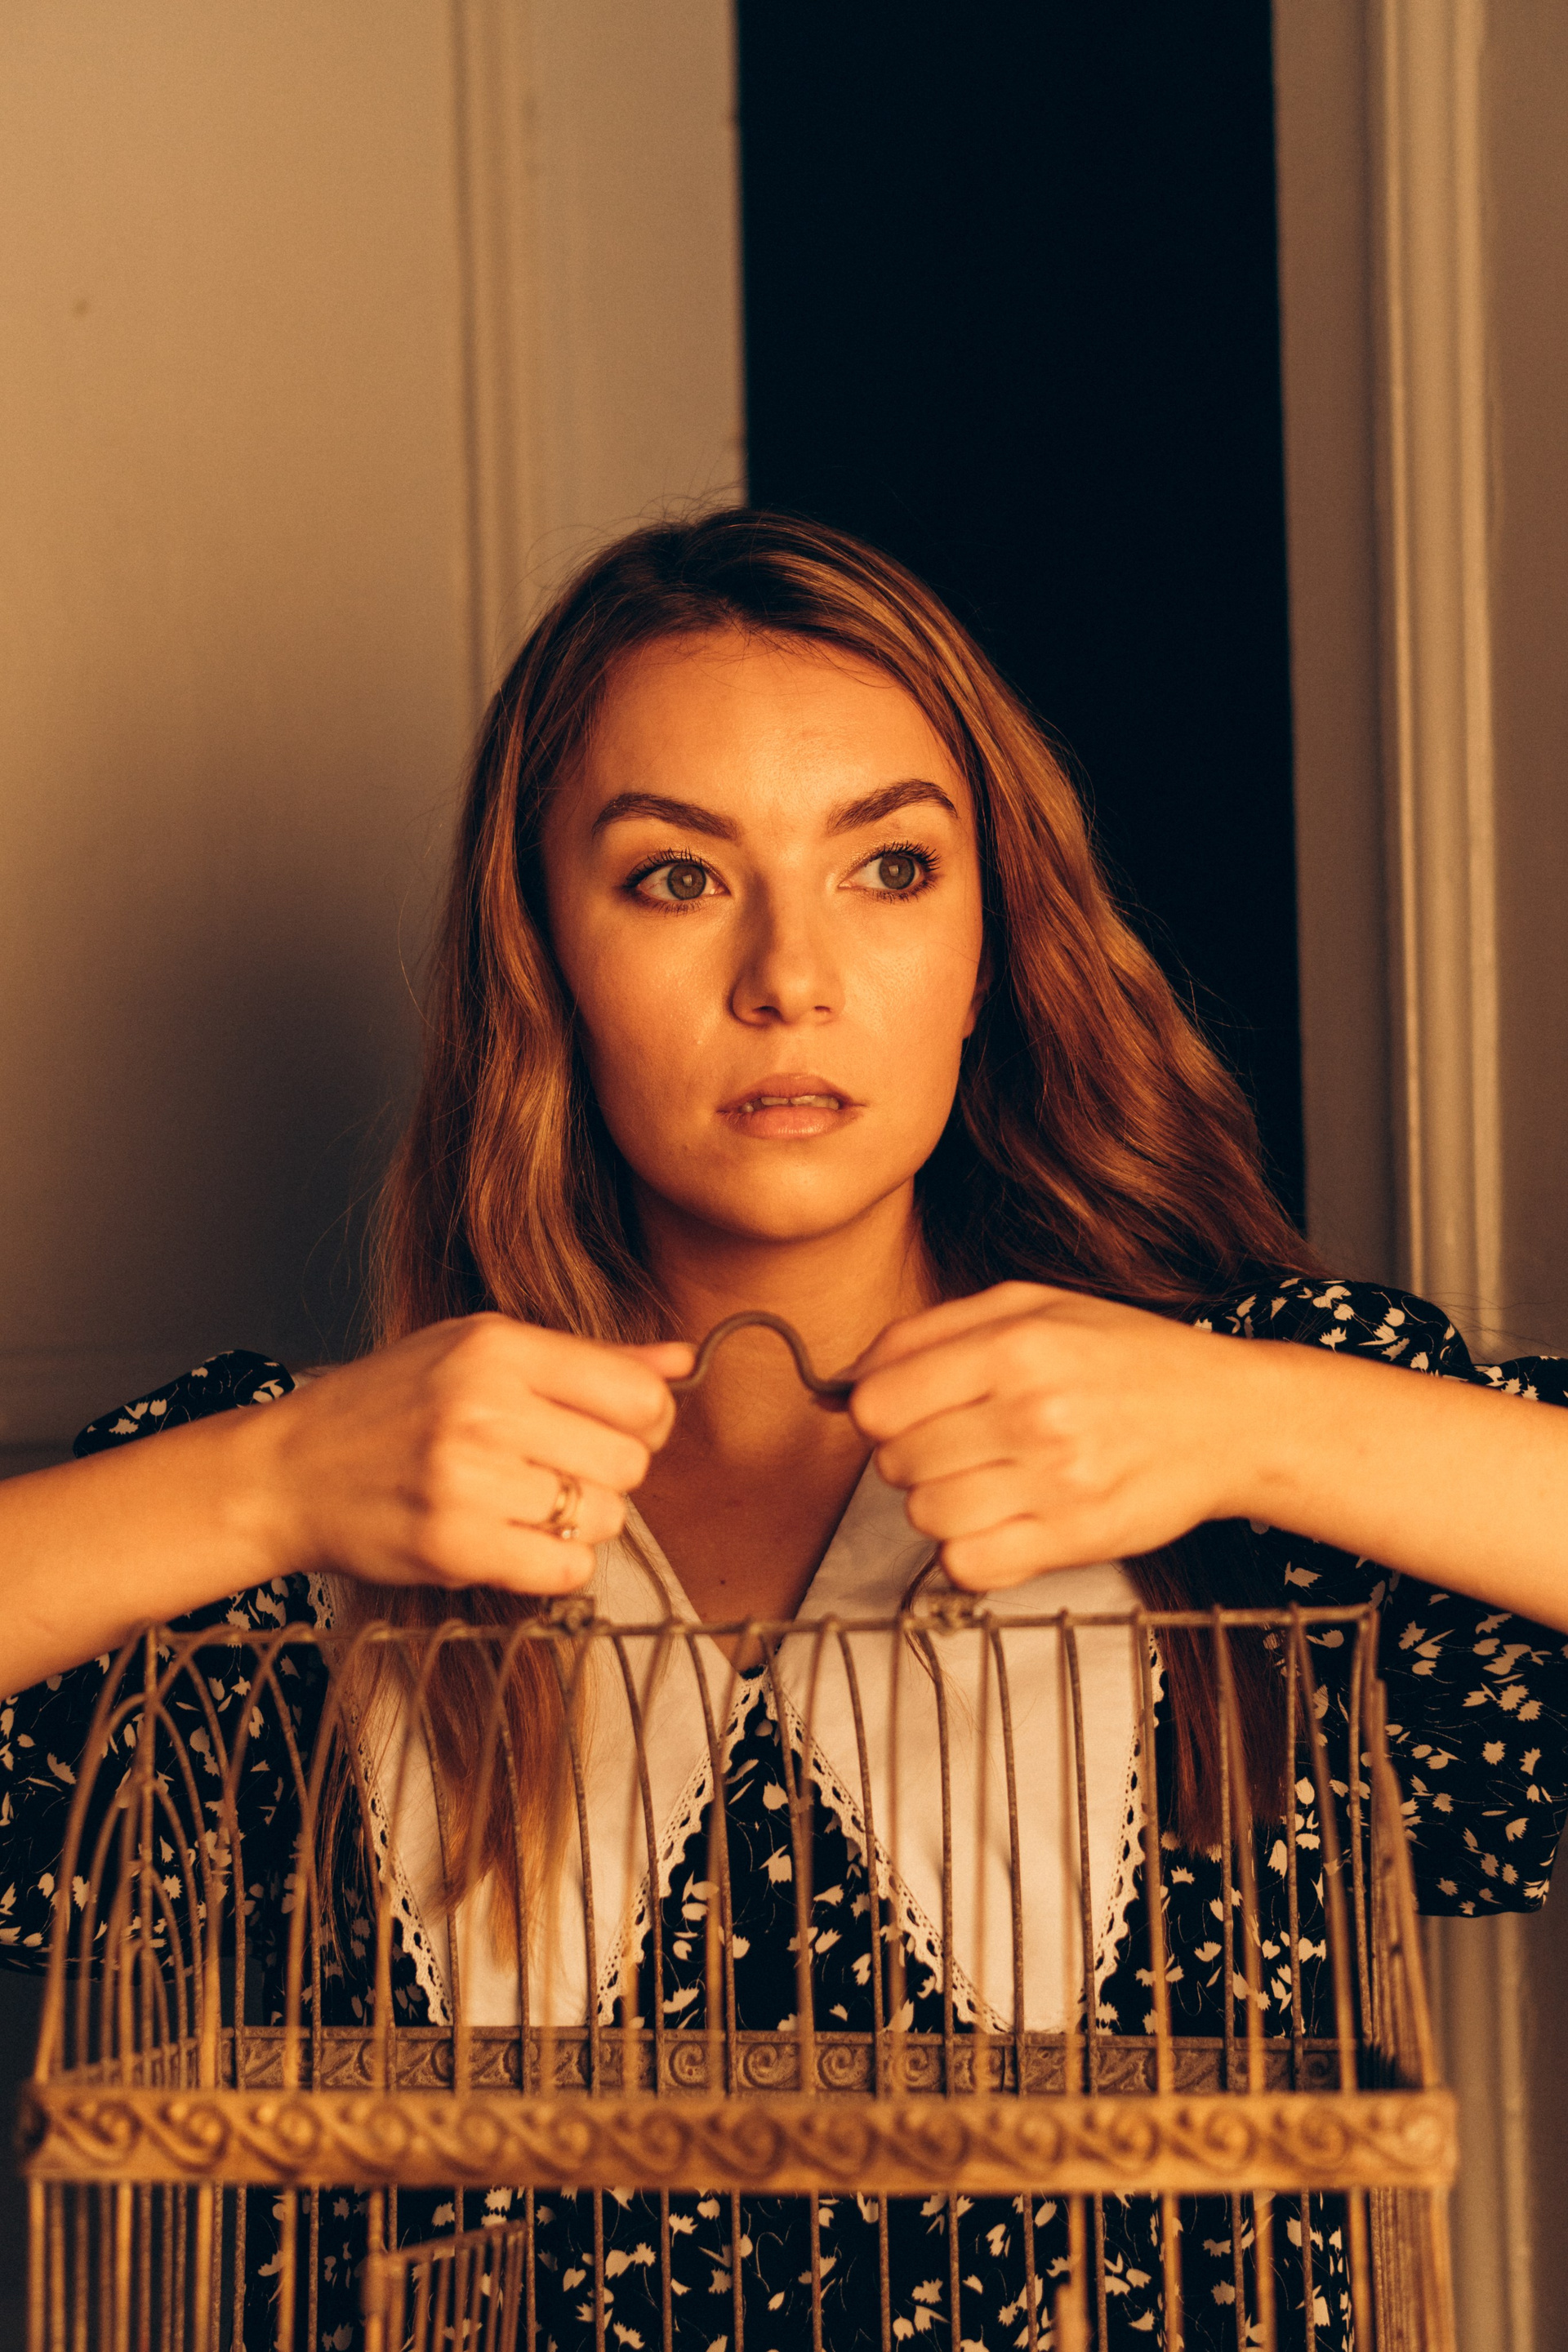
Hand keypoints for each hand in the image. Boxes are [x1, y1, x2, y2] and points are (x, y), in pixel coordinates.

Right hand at [256, 1316, 693, 1594]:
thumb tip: (684, 1361)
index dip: (645, 1422)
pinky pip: (566, 1570)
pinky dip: (554, 1565)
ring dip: (580, 1523)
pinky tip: (514, 1541)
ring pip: (603, 1518)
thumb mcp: (480, 1351)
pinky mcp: (451, 1544)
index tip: (613, 1430)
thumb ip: (589, 1360)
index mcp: (499, 1347)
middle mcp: (484, 1406)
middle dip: (608, 1474)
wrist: (288, 1471)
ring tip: (524, 1504)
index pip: (638, 1394)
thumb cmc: (391, 1405)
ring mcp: (466, 1478)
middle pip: (629, 1461)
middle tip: (558, 1471)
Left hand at [851, 1283, 1251, 1589]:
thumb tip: (848, 1376)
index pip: (877, 1403)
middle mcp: (1034, 1413)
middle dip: (912, 1455)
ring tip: (985, 1479)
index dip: (878, 1412)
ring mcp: (1057, 1483)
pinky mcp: (1076, 1540)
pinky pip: (968, 1566)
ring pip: (925, 1517)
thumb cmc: (1127, 1357)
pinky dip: (969, 1552)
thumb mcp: (1032, 1306)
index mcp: (1016, 1346)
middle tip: (959, 1443)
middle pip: (896, 1462)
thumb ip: (931, 1331)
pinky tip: (1000, 1521)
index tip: (905, 1411)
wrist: (1230, 1416)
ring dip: (940, 1504)